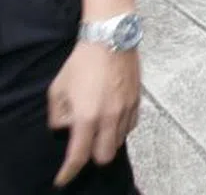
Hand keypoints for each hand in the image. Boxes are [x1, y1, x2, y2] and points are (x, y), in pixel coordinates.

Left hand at [47, 41, 139, 186]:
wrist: (111, 38)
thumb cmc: (83, 61)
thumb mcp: (58, 89)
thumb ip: (59, 114)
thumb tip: (66, 124)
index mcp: (87, 116)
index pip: (78, 155)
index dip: (69, 171)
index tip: (63, 178)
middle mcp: (110, 117)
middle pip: (105, 156)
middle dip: (92, 155)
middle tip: (84, 144)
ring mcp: (126, 109)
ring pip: (119, 141)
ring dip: (107, 140)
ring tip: (98, 126)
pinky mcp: (137, 101)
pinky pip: (130, 126)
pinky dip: (120, 127)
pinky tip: (112, 116)